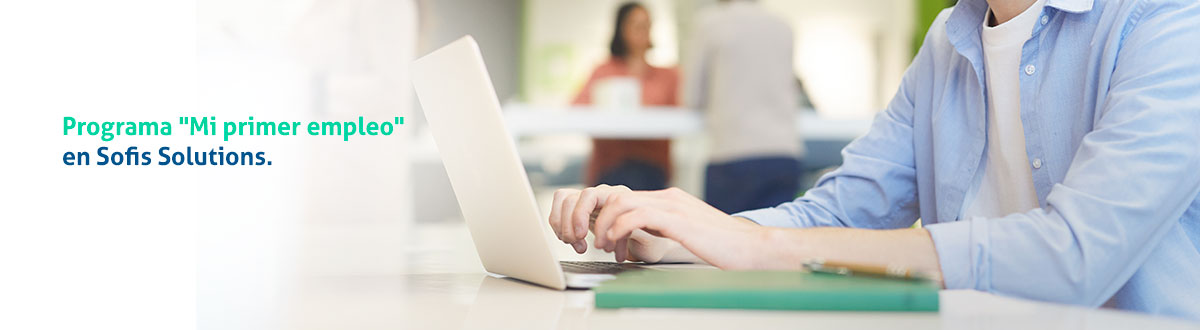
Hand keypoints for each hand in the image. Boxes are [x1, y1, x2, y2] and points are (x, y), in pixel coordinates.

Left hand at [553, 186, 768, 268]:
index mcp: (670, 200)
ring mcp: (674, 206)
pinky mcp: (678, 219)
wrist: (753, 247)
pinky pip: (637, 215)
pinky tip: (617, 243)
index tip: (600, 237)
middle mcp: (669, 198)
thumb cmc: (724, 247)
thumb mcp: (687, 234)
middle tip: (592, 241)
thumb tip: (641, 238)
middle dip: (596, 217)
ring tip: (604, 245)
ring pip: (622, 202)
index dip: (606, 216)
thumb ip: (666, 229)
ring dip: (604, 224)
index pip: (625, 198)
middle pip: (617, 195)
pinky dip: (619, 228)